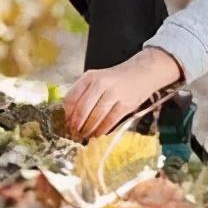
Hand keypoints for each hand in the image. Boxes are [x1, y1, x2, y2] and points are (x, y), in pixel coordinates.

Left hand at [64, 48, 183, 138]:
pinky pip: (110, 121)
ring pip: (96, 116)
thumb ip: (83, 93)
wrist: (142, 72)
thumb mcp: (96, 79)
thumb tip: (70, 116)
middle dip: (77, 125)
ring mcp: (114, 94)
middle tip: (75, 133)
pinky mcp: (126, 104)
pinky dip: (102, 129)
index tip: (66, 123)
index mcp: (89, 77)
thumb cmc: (115, 79)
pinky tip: (98, 133)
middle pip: (82, 110)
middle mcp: (100, 84)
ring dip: (89, 129)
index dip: (67, 114)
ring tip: (86, 135)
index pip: (71, 98)